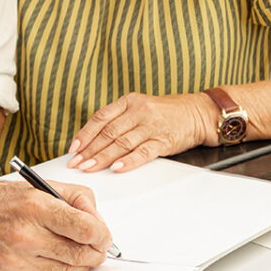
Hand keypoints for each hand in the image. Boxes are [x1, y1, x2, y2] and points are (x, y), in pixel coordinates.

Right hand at [0, 180, 110, 270]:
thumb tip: (97, 219)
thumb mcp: (37, 186)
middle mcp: (25, 235)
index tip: (104, 236)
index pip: (84, 229)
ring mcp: (15, 261)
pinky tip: (54, 260)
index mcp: (34, 206)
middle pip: (79, 254)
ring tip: (77, 252)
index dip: (102, 235)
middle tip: (97, 247)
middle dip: (95, 252)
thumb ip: (74, 198)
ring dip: (78, 264)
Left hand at [67, 92, 217, 172]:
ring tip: (89, 168)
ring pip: (121, 143)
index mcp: (129, 101)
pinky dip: (128, 161)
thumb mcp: (139, 108)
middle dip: (89, 150)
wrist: (196, 113)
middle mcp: (139, 111)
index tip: (73, 148)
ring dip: (102, 158)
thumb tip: (92, 141)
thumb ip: (118, 120)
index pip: (101, 118)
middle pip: (108, 132)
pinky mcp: (163, 141)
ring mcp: (151, 126)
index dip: (85, 133)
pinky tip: (116, 168)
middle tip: (76, 163)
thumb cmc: (165, 113)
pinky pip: (142, 152)